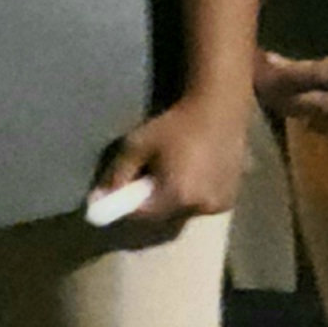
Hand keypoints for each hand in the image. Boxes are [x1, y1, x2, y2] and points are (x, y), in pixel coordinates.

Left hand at [94, 88, 252, 231]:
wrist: (219, 110)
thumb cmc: (175, 125)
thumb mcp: (136, 146)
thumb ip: (116, 175)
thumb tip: (97, 199)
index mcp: (178, 195)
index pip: (142, 215)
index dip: (125, 206)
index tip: (117, 192)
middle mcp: (202, 206)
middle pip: (163, 216)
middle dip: (148, 203)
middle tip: (144, 178)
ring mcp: (220, 205)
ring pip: (183, 211)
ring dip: (171, 200)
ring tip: (169, 172)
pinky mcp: (230, 199)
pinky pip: (201, 205)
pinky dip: (191, 196)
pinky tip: (191, 173)